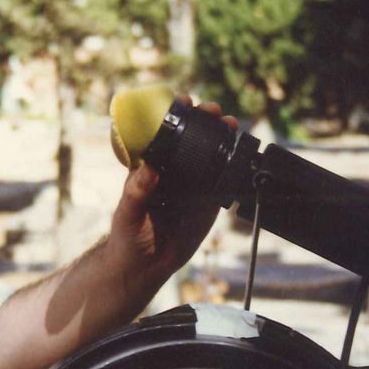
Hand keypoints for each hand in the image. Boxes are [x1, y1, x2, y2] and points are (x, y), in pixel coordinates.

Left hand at [108, 97, 236, 284]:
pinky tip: (242, 153)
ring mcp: (192, 186)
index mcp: (150, 168)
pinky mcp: (208, 203)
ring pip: (208, 155)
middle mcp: (172, 173)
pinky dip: (233, 167)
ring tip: (231, 123)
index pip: (161, 134)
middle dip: (203, 120)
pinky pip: (222, 182)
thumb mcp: (127, 213)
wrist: (145, 267)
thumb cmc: (127, 236)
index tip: (182, 101)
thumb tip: (148, 169)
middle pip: (189, 139)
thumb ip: (136, 192)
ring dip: (221, 136)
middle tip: (213, 110)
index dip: (172, 114)